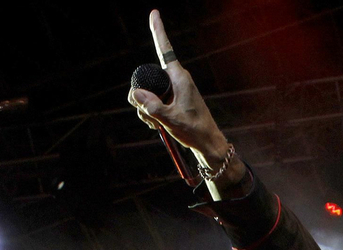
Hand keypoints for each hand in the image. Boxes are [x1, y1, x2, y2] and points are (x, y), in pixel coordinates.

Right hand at [127, 10, 227, 160]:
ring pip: (147, 91)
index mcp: (179, 77)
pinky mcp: (171, 99)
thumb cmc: (194, 130)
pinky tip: (156, 125)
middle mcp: (176, 79)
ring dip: (145, 108)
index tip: (154, 13)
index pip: (165, 49)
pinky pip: (152, 100)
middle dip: (140, 96)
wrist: (207, 143)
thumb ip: (152, 107)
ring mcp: (173, 89)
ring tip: (156, 123)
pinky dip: (149, 112)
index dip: (158, 30)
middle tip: (149, 116)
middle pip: (147, 77)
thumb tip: (135, 93)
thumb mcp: (171, 120)